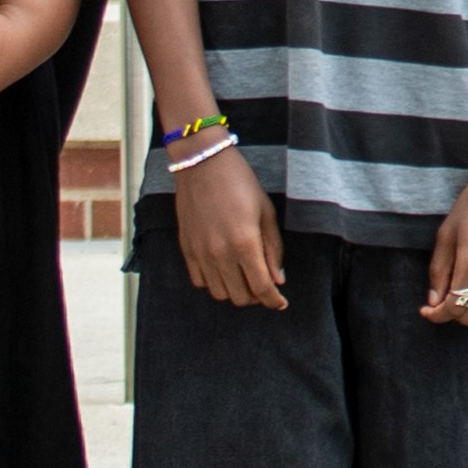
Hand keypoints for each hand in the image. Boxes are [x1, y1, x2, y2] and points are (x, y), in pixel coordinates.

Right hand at [172, 142, 289, 309]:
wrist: (203, 164)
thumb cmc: (241, 184)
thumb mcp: (266, 213)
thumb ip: (273, 249)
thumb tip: (278, 279)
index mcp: (244, 244)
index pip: (261, 288)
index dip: (274, 300)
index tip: (280, 303)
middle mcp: (220, 254)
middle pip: (240, 297)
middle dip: (256, 296)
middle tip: (264, 284)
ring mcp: (200, 253)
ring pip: (219, 293)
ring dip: (235, 291)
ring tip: (244, 277)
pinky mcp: (186, 248)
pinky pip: (199, 281)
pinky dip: (214, 282)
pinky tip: (224, 269)